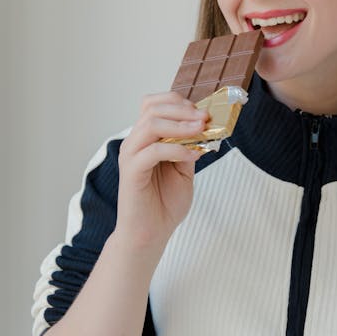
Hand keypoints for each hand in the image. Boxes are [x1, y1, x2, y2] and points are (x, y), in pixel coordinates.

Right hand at [116, 92, 208, 251]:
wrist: (150, 233)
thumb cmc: (165, 203)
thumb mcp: (184, 170)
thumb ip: (190, 148)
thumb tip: (204, 128)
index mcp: (145, 139)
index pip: (153, 104)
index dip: (178, 102)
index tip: (203, 112)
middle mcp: (135, 142)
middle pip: (153, 108)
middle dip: (183, 109)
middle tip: (205, 118)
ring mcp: (130, 155)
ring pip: (151, 124)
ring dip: (181, 124)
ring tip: (201, 130)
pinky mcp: (131, 171)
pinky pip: (153, 150)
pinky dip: (176, 148)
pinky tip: (193, 155)